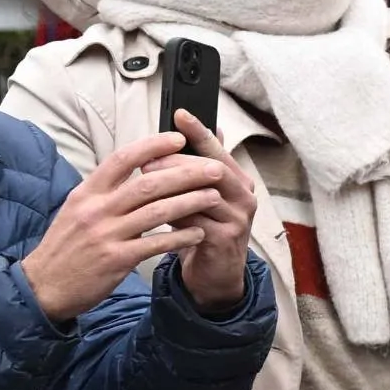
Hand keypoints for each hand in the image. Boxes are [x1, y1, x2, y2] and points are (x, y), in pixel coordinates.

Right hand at [21, 130, 236, 322]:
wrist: (43, 286)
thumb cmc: (66, 246)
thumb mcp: (77, 209)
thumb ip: (105, 190)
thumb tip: (137, 166)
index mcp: (87, 193)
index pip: (122, 159)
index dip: (152, 146)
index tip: (178, 138)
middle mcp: (96, 210)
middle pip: (148, 183)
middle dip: (186, 173)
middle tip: (214, 168)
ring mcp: (106, 235)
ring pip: (157, 211)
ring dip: (191, 202)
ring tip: (215, 196)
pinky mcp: (115, 260)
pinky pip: (156, 244)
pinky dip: (180, 237)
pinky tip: (199, 233)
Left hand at [159, 111, 261, 313]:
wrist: (214, 275)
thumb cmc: (203, 231)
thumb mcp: (198, 197)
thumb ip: (191, 171)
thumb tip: (180, 138)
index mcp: (236, 180)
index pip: (217, 149)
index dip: (199, 131)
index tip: (179, 114)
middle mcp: (243, 195)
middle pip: (211, 168)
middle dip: (177, 162)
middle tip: (147, 162)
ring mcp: (238, 218)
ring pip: (204, 193)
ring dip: (173, 188)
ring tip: (146, 184)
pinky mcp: (226, 239)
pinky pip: (198, 221)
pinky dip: (175, 216)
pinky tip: (156, 214)